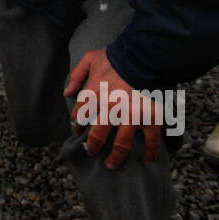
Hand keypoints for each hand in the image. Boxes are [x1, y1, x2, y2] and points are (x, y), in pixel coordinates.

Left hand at [64, 47, 162, 169]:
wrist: (146, 54)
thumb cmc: (118, 55)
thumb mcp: (91, 58)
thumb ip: (77, 74)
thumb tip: (67, 91)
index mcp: (94, 95)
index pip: (80, 115)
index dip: (76, 125)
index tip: (77, 130)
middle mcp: (111, 109)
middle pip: (97, 135)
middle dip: (92, 147)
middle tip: (91, 152)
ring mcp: (132, 116)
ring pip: (121, 145)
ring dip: (116, 157)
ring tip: (111, 165)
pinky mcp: (151, 118)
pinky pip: (151, 140)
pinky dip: (150, 152)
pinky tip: (147, 160)